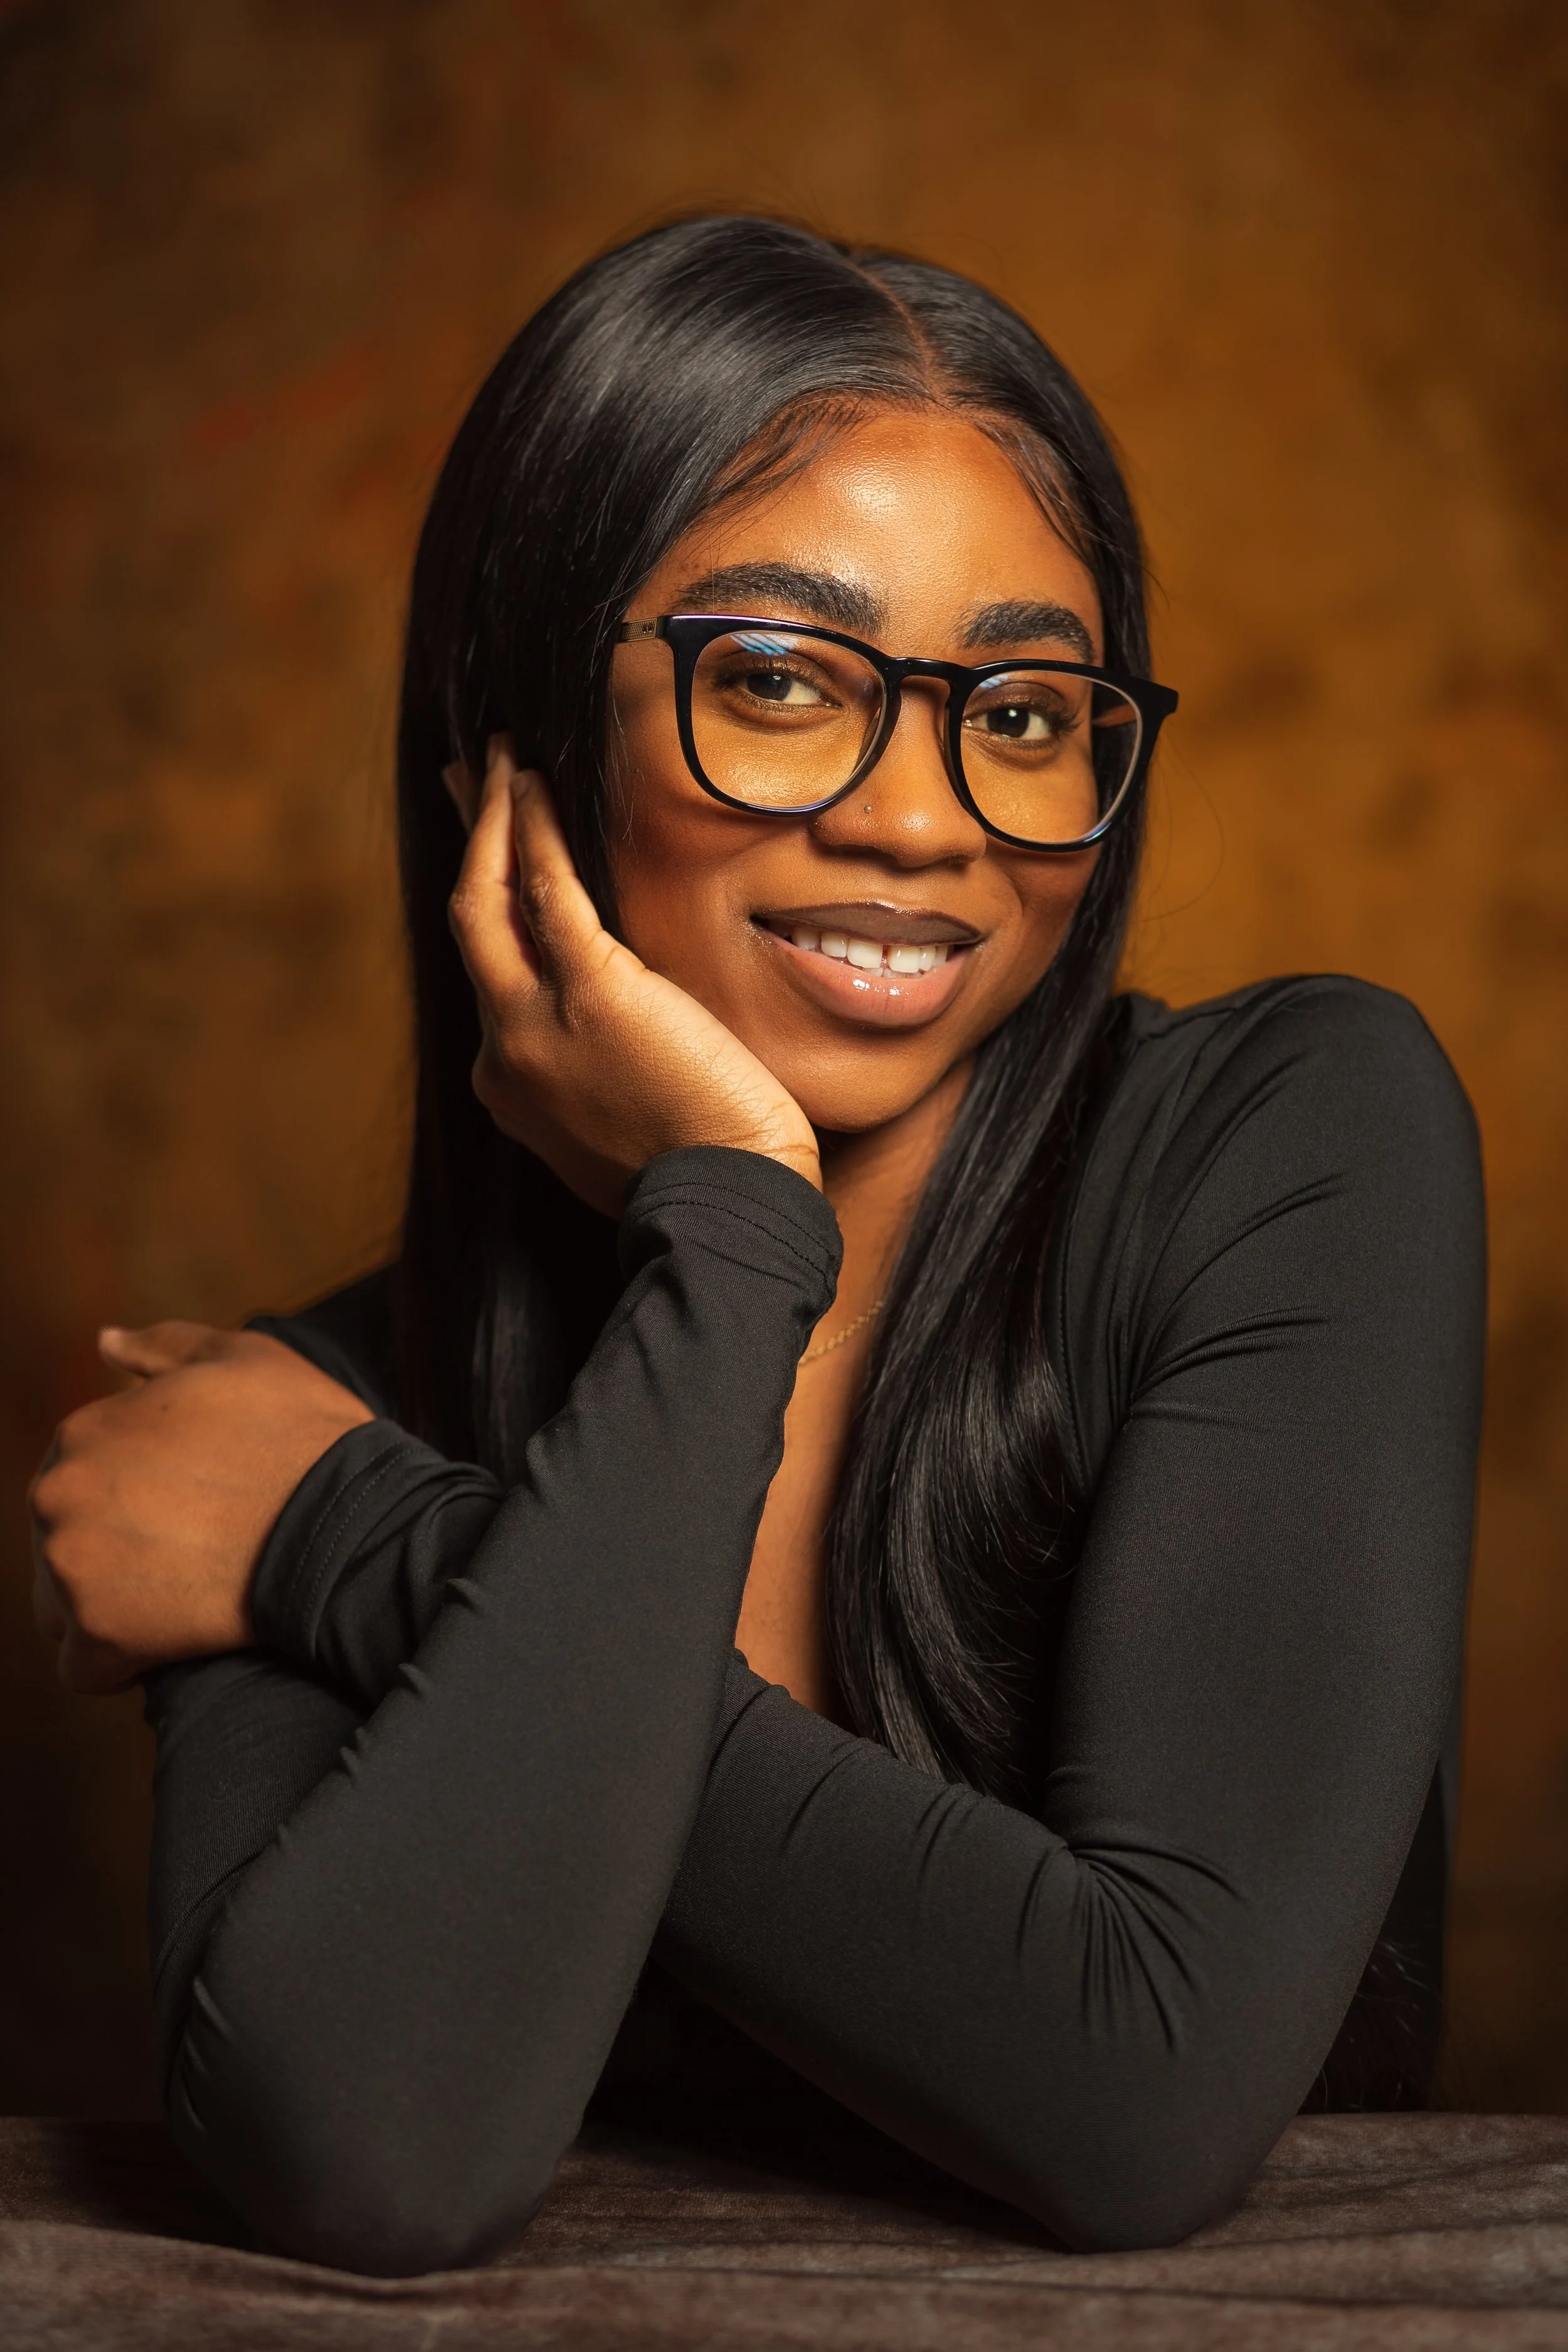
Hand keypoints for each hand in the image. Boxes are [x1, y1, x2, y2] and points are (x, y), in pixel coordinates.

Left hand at [30, 1322, 373, 1694]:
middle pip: (61, 1541)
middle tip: (187, 1558)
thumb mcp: (241, 1359)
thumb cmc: (303, 1434)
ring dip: (109, 1608)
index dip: (133, 1497)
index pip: (77, 1478)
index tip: (184, 1511)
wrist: (346, 1519)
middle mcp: (58, 1494)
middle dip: (112, 1552)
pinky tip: (169, 1647)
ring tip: (179, 1603)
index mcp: (84, 1430)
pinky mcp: (100, 1635)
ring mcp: (73, 1566)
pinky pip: (82, 1667)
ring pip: (63, 1605)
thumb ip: (162, 1347)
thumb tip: (105, 1342)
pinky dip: (118, 1665)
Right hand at [447, 742, 820, 1214]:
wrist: (726, 1203)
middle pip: (470, 928)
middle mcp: (506, 1054)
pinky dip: (534, 834)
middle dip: (466, 846)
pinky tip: (532, 787)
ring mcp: (534, 1024)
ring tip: (502, 758)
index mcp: (515, 1086)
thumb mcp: (626, 1122)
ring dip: (492, 820)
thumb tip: (629, 1035)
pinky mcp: (590, 993)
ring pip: (488, 903)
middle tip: (465, 778)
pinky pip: (546, 894)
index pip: (494, 980)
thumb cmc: (705, 1170)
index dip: (490, 912)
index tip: (490, 867)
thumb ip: (602, 1074)